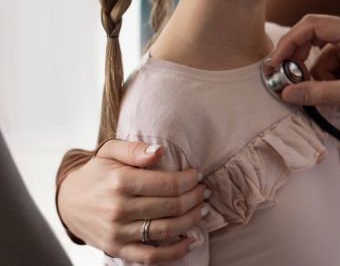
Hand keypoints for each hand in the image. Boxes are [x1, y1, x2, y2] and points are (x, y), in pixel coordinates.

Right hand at [58, 140, 205, 261]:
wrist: (68, 201)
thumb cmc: (97, 173)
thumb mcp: (111, 152)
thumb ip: (135, 149)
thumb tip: (160, 152)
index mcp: (120, 182)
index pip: (169, 184)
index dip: (190, 180)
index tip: (198, 176)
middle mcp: (118, 209)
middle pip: (172, 206)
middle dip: (196, 198)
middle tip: (205, 192)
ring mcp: (117, 232)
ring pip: (167, 230)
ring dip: (192, 220)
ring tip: (203, 210)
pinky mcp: (116, 249)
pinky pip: (150, 257)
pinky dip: (175, 252)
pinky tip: (192, 241)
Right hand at [268, 14, 339, 116]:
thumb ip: (318, 93)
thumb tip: (285, 93)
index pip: (311, 25)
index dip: (288, 42)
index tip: (274, 63)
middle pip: (312, 36)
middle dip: (300, 62)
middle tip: (291, 83)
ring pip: (319, 54)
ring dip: (320, 76)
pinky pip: (330, 60)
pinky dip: (330, 77)